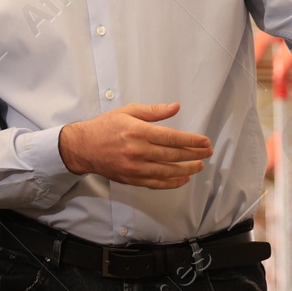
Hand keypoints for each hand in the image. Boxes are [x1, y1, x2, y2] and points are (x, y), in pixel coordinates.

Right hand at [58, 103, 212, 189]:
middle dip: (194, 154)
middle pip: (172, 155)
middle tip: (208, 152)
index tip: (204, 141)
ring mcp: (135, 168)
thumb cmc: (105, 126)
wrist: (83, 147)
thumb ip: (153, 111)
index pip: (171, 137)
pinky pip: (156, 183)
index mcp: (138, 131)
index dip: (191, 141)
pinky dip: (171, 183)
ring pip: (167, 171)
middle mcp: (138, 151)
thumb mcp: (128, 111)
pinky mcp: (131, 179)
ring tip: (199, 166)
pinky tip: (183, 179)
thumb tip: (175, 107)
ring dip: (186, 170)